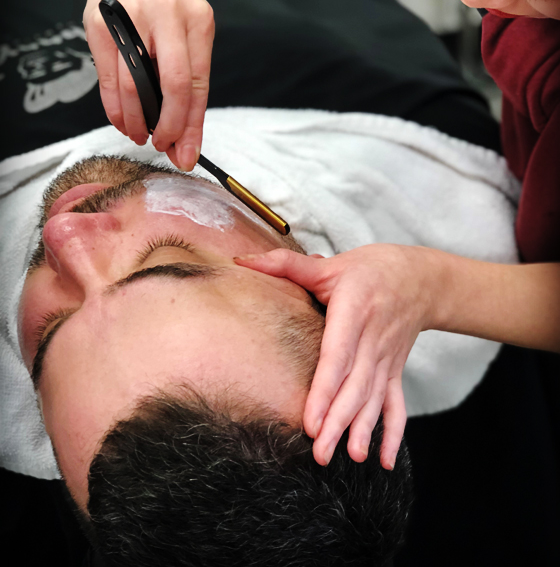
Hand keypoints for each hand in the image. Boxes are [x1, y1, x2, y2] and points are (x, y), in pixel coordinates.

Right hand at [83, 0, 214, 169]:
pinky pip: (110, 80)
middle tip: (162, 146)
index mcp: (199, 19)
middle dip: (168, 125)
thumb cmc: (160, 24)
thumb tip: (184, 148)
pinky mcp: (101, 24)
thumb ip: (186, 94)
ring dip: (137, 121)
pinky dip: (117, 110)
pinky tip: (123, 122)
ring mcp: (133, 15)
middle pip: (173, 84)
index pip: (198, 83)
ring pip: (136, 85)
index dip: (192, 125)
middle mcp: (169, 12)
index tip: (186, 154)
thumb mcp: (183, 45)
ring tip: (139, 135)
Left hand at [236, 245, 443, 469]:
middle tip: (320, 452)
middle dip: (339, 421)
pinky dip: (394, 433)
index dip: (325, 389)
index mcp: (354, 311)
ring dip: (363, 430)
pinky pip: (397, 404)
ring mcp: (386, 359)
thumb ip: (286, 265)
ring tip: (349, 457)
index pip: (338, 355)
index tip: (311, 420)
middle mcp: (372, 339)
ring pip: (373, 399)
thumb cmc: (370, 269)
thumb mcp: (332, 264)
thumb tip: (242, 260)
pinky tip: (387, 461)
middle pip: (355, 385)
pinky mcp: (395, 370)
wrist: (421, 278)